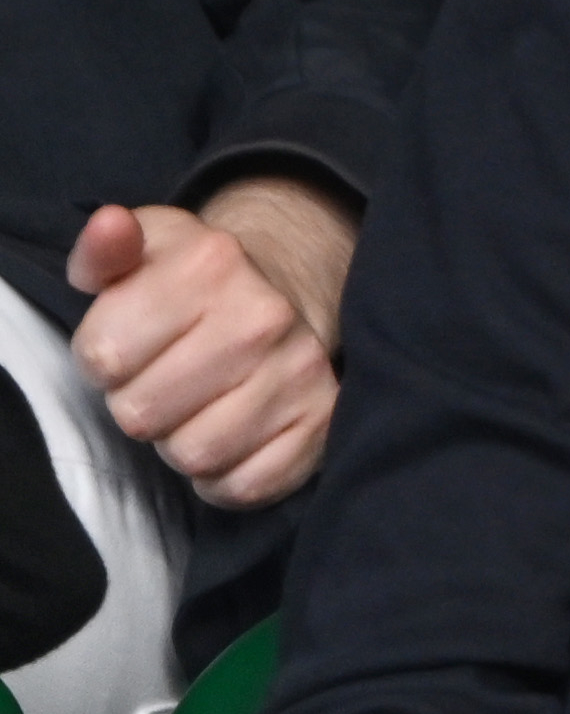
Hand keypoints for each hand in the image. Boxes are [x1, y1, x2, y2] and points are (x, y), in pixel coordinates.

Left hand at [66, 176, 356, 505]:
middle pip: (140, 415)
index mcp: (211, 263)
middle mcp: (264, 316)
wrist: (286, 295)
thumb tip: (109, 227)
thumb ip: (104, 250)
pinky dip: (225, 477)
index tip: (129, 345)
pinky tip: (228, 438)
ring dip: (181, 442)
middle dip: (139, 404)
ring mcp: (301, 370)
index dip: (102, 361)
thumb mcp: (144, 252)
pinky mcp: (323, 420)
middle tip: (163, 380)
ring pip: (193, 455)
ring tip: (196, 407)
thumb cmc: (193, 284)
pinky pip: (245, 486)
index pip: (102, 357)